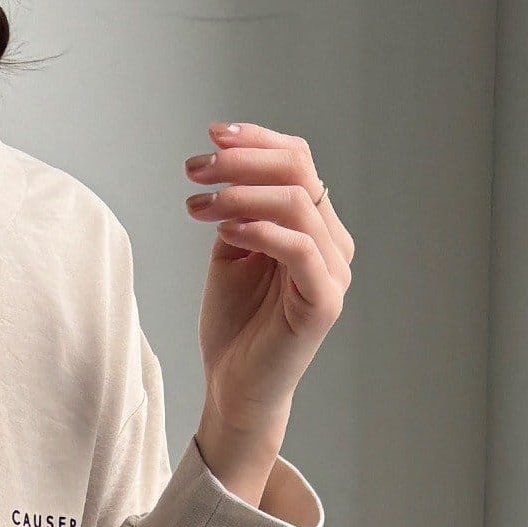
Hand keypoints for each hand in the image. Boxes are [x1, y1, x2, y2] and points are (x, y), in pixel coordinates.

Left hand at [183, 120, 353, 490]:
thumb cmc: (235, 328)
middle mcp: (332, 243)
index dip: (256, 140)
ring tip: (198, 205)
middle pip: (299, 172)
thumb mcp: (230, 256)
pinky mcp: (324, 301)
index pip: (297, 161)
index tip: (210, 136)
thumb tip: (226, 167)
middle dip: (242, 162)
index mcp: (313, 227)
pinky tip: (223, 231)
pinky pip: (299, 248)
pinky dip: (259, 231)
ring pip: (298, 204)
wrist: (235, 390)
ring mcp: (333, 271)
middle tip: (195, 169)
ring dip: (241, 196)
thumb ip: (237, 212)